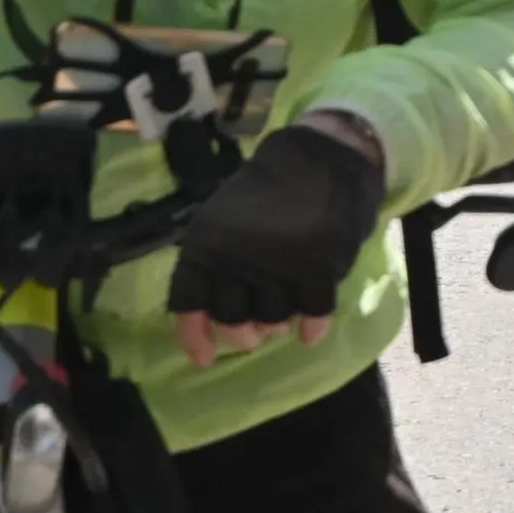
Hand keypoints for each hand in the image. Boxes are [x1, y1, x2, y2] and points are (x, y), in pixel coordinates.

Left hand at [169, 113, 385, 367]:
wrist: (326, 153)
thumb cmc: (272, 189)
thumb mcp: (226, 217)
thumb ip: (216, 264)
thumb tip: (216, 321)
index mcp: (206, 242)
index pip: (187, 303)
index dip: (194, 337)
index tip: (206, 358)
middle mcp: (236, 255)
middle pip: (233, 320)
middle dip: (243, 334)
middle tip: (254, 334)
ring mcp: (279, 262)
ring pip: (273, 320)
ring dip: (279, 325)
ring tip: (286, 314)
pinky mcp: (319, 265)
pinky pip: (312, 314)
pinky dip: (312, 327)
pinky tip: (311, 331)